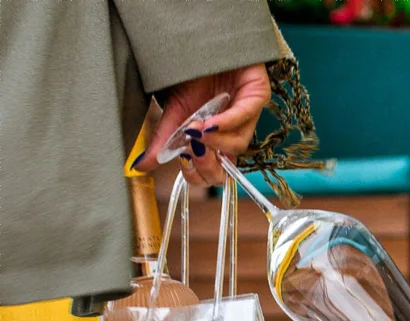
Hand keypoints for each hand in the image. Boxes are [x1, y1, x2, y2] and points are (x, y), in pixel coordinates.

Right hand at [133, 64, 270, 185]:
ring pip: (238, 143)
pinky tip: (208, 123)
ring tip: (194, 132)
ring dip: (214, 141)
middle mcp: (235, 134)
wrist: (204, 44)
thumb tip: (140, 167)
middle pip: (228, 166)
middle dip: (208, 165)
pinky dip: (224, 123)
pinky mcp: (258, 95)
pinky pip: (244, 116)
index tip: (183, 163)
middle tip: (190, 153)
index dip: (199, 175)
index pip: (214, 175)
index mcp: (217, 144)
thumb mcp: (173, 112)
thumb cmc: (193, 78)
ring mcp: (249, 116)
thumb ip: (162, 140)